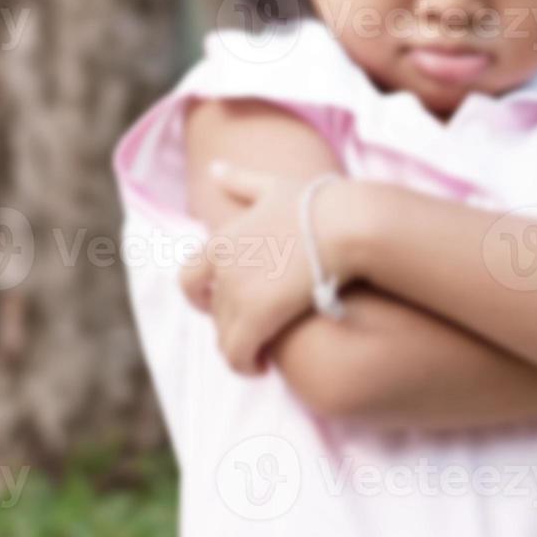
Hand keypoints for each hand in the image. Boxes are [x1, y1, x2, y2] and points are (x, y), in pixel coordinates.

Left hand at [179, 161, 349, 374]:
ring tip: (260, 355)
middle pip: (214, 312)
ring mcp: (238, 293)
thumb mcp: (273, 186)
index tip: (218, 306)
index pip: (188, 278)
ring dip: (240, 349)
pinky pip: (237, 355)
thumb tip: (214, 168)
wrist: (348, 224)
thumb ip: (240, 181)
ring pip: (224, 337)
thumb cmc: (319, 204)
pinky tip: (263, 368)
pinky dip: (244, 366)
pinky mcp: (259, 317)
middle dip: (231, 325)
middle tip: (256, 334)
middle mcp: (222, 268)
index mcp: (221, 240)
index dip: (200, 296)